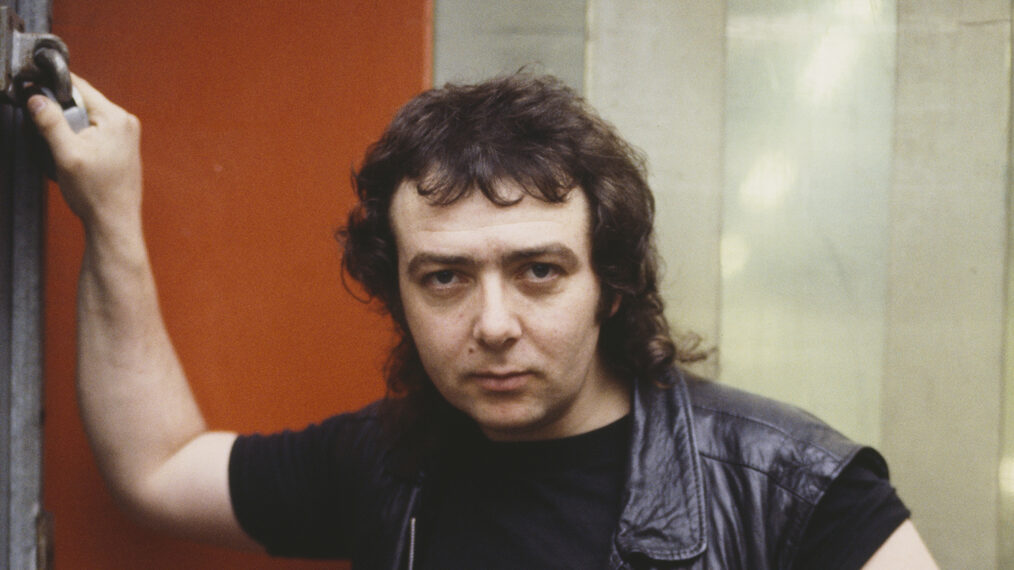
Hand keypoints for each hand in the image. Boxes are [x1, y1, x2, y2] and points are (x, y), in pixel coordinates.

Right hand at [27, 74, 141, 228]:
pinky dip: (78, 141)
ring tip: (65, 154)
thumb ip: (50, 122)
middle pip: (81, 102)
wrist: (114, 221)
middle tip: (53, 139)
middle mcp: (125, 122)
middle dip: (61, 115)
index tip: (33, 92)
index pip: (78, 86)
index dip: (52, 88)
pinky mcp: (122, 146)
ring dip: (68, 130)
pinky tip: (76, 160)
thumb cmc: (96, 193)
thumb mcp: (65, 155)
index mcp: (116, 118)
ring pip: (84, 118)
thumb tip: (36, 97)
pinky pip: (93, 132)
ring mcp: (126, 134)